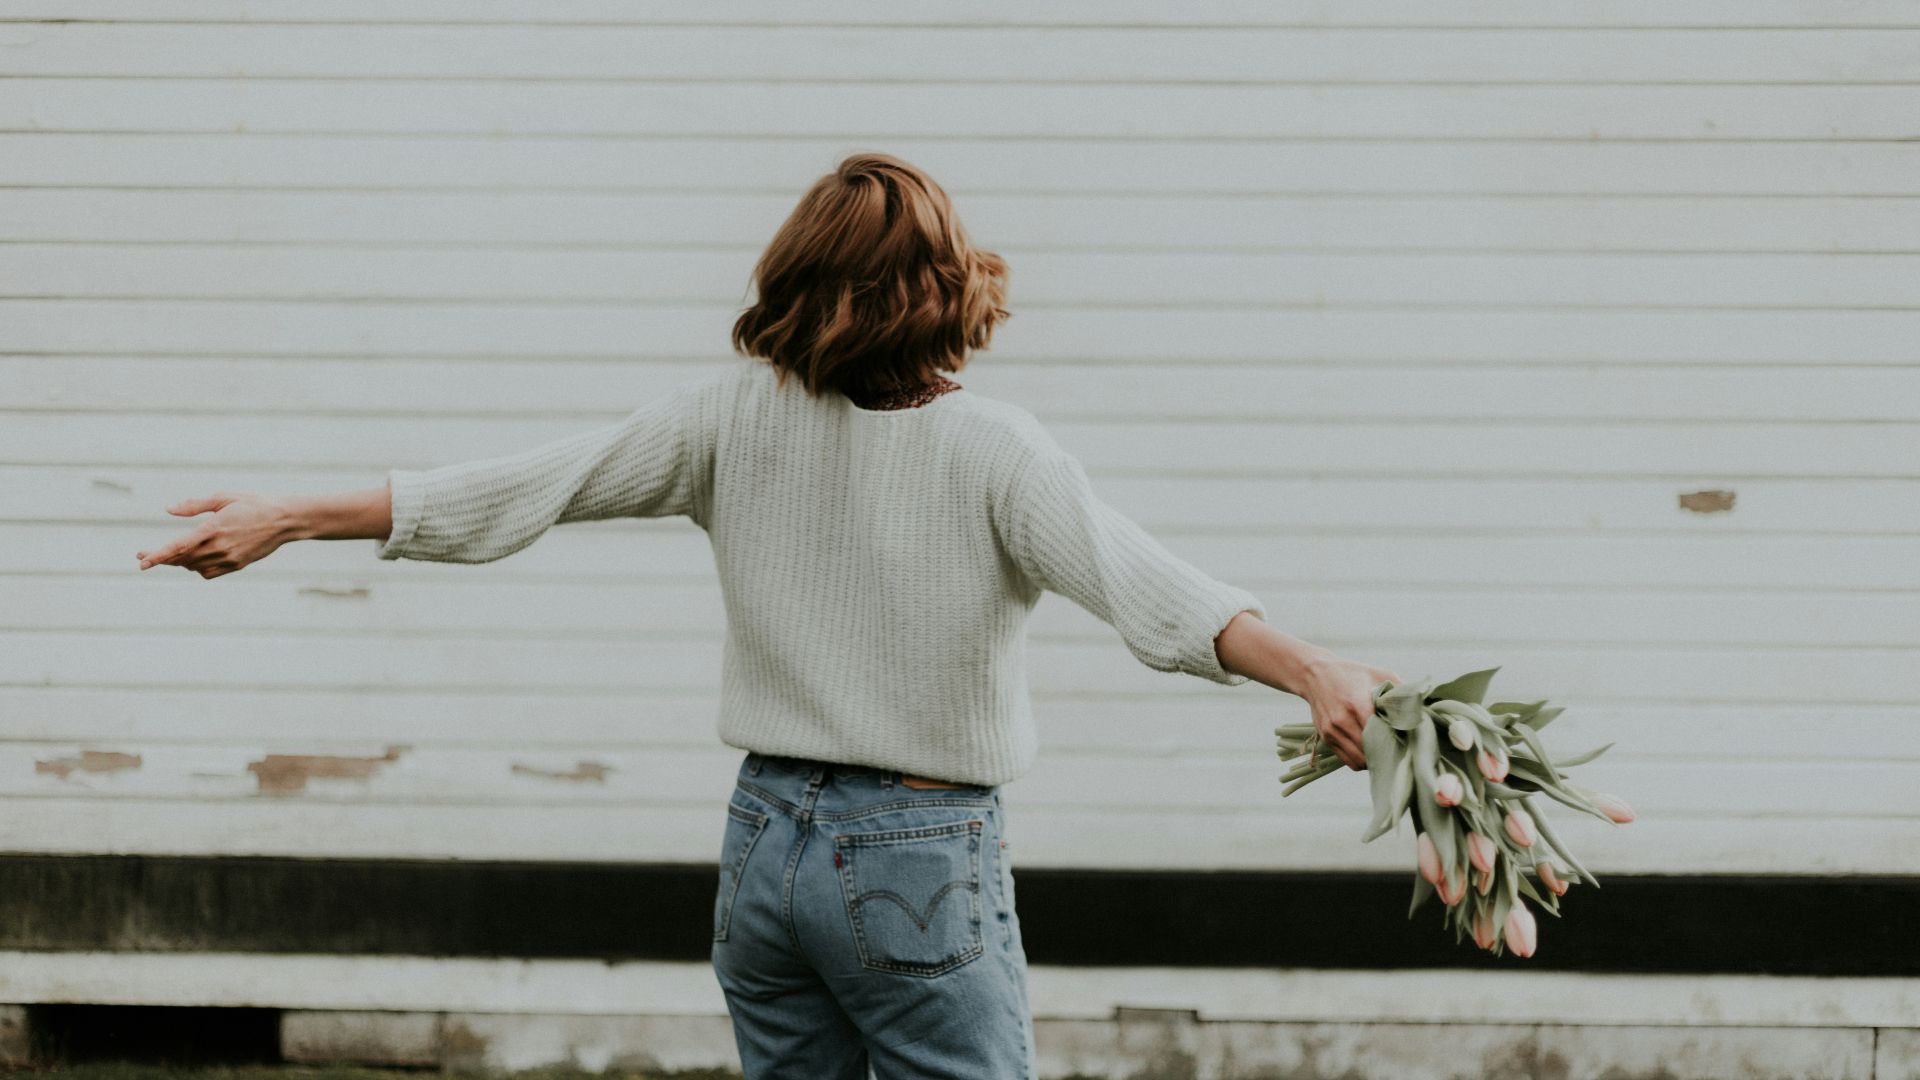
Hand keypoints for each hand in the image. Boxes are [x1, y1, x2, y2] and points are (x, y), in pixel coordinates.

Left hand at [137, 491, 292, 577]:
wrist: (285, 521)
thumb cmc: (254, 504)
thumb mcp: (224, 498)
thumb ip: (194, 505)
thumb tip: (169, 509)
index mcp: (214, 528)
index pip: (179, 546)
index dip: (158, 555)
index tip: (142, 561)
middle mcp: (220, 547)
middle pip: (182, 559)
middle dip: (161, 558)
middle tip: (144, 555)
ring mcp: (229, 558)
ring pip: (193, 567)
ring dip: (179, 562)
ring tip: (173, 554)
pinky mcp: (236, 565)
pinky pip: (208, 573)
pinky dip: (196, 568)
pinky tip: (195, 559)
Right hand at [1300, 653, 1401, 770]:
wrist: (1314, 674)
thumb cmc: (1352, 673)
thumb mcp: (1378, 674)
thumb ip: (1401, 690)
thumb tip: (1423, 708)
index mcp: (1357, 704)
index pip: (1380, 735)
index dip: (1396, 742)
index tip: (1407, 742)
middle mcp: (1342, 720)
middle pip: (1370, 752)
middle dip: (1386, 755)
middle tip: (1400, 751)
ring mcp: (1332, 731)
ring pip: (1359, 761)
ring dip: (1373, 761)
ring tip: (1384, 753)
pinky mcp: (1326, 738)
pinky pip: (1348, 760)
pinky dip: (1361, 761)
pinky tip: (1369, 751)